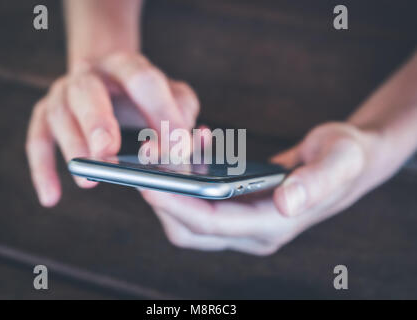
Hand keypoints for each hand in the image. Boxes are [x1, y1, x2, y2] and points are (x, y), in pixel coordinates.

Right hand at [26, 52, 199, 206]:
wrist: (107, 79)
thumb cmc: (145, 97)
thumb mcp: (172, 96)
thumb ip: (183, 114)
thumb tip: (188, 146)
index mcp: (127, 65)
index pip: (143, 80)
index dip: (160, 113)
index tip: (175, 150)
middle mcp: (90, 74)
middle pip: (87, 91)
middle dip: (97, 121)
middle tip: (107, 153)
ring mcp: (63, 93)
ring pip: (59, 116)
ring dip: (73, 148)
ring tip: (89, 180)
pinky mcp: (44, 114)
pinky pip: (37, 140)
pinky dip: (42, 169)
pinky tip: (52, 198)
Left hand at [141, 122, 385, 254]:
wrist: (348, 161)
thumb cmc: (346, 157)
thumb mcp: (341, 161)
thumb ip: (318, 183)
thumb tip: (287, 203)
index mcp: (274, 225)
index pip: (213, 224)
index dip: (177, 205)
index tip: (145, 182)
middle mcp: (253, 232)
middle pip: (190, 230)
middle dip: (161, 199)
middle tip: (143, 161)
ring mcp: (243, 224)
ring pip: (188, 219)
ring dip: (168, 188)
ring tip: (160, 148)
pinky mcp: (236, 210)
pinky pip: (197, 203)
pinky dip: (183, 180)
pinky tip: (186, 150)